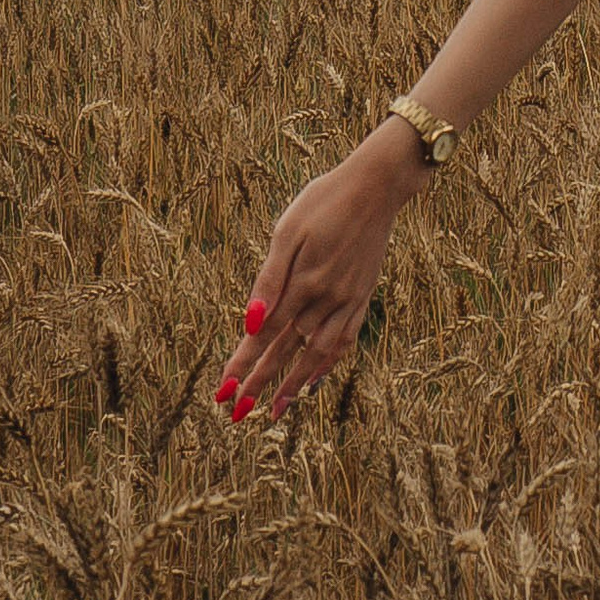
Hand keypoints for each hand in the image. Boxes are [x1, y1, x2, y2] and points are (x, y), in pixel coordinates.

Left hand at [217, 118, 425, 424]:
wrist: (376, 186)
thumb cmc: (323, 201)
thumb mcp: (288, 231)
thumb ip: (269, 280)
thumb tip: (250, 322)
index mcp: (302, 283)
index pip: (264, 335)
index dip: (242, 364)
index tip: (222, 391)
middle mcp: (325, 300)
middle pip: (286, 351)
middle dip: (260, 383)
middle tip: (237, 414)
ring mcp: (347, 300)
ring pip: (317, 354)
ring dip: (292, 384)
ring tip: (274, 410)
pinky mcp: (362, 296)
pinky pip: (344, 340)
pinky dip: (327, 363)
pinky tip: (315, 377)